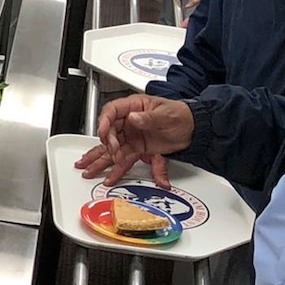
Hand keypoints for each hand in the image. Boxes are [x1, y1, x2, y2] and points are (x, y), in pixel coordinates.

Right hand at [73, 95, 193, 186]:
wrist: (194, 130)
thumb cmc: (182, 115)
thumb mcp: (166, 113)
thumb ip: (149, 117)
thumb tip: (133, 118)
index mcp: (134, 107)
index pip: (111, 112)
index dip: (104, 122)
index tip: (104, 133)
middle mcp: (129, 121)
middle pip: (109, 132)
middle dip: (105, 144)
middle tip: (111, 152)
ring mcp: (131, 136)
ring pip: (111, 148)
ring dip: (101, 160)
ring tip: (89, 170)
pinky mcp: (137, 149)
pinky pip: (124, 159)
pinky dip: (117, 169)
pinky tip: (110, 177)